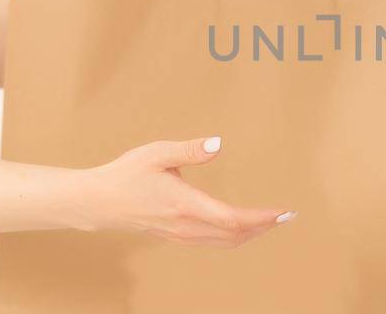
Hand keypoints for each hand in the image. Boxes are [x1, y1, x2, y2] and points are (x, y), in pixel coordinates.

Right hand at [84, 137, 293, 247]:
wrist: (98, 202)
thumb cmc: (126, 174)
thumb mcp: (156, 153)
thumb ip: (189, 149)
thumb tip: (218, 143)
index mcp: (185, 204)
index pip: (233, 219)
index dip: (262, 218)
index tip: (284, 212)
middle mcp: (187, 225)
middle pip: (235, 235)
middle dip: (264, 227)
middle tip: (287, 216)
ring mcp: (182, 235)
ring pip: (226, 242)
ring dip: (252, 233)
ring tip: (271, 221)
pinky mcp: (178, 236)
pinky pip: (215, 242)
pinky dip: (235, 236)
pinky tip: (243, 227)